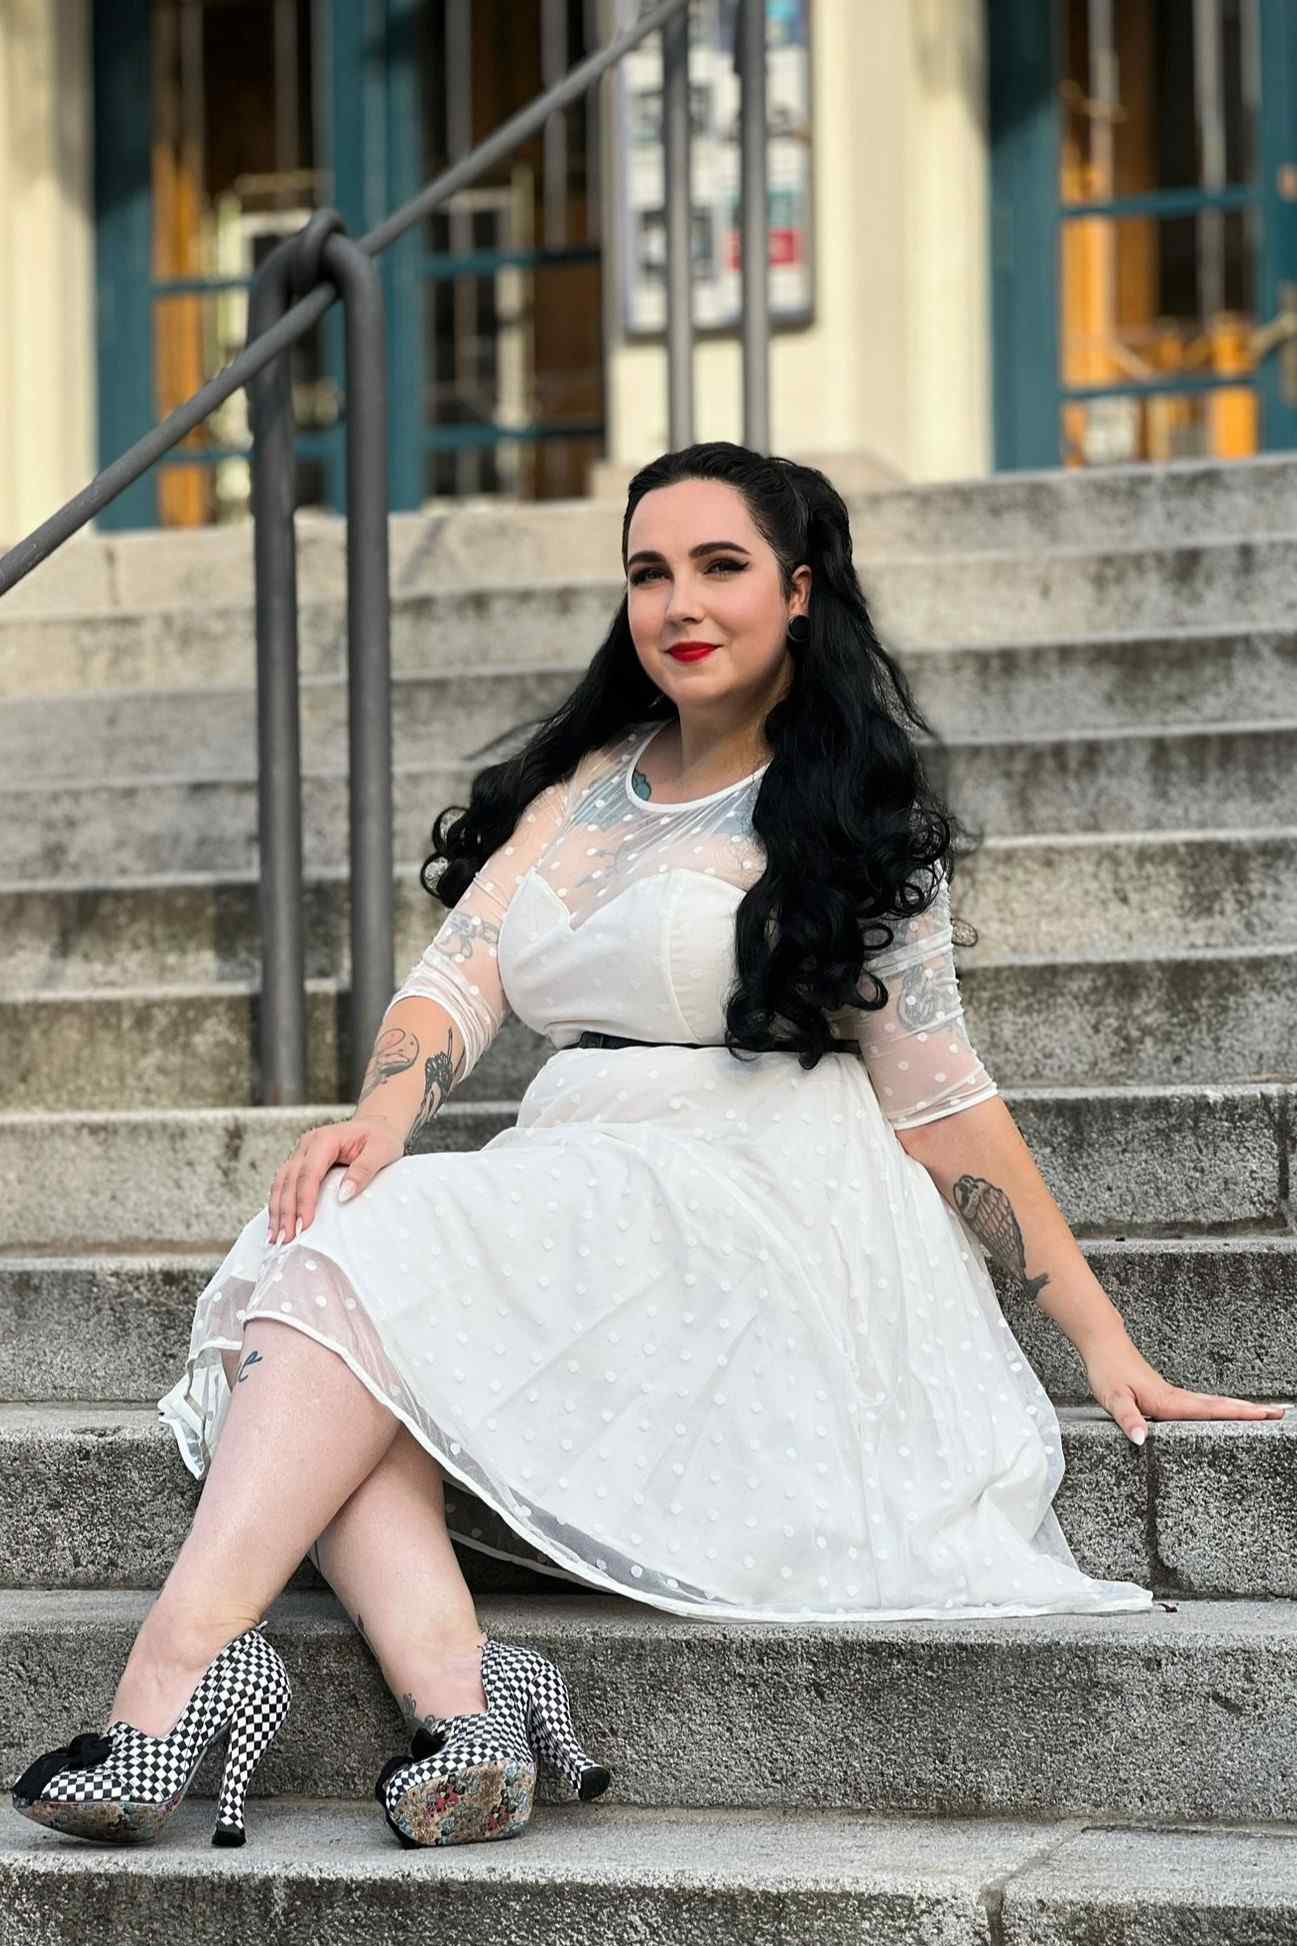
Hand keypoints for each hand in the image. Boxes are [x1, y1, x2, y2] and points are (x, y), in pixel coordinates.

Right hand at [266, 1114, 405, 1244]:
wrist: (376, 1126)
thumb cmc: (380, 1137)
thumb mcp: (382, 1150)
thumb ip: (364, 1170)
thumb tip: (344, 1194)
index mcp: (325, 1139)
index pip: (309, 1173)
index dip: (305, 1200)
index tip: (305, 1224)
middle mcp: (307, 1145)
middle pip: (289, 1180)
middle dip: (286, 1211)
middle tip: (287, 1238)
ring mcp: (301, 1153)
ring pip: (281, 1183)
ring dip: (277, 1210)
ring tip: (277, 1237)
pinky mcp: (300, 1164)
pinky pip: (284, 1184)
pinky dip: (279, 1205)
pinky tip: (278, 1223)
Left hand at [1083, 1333, 1288, 1445]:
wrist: (1102, 1344)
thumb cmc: (1107, 1370)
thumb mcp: (1113, 1397)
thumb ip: (1128, 1419)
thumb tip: (1141, 1441)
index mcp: (1169, 1402)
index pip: (1211, 1411)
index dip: (1239, 1415)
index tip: (1266, 1416)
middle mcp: (1176, 1398)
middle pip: (1221, 1406)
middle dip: (1252, 1412)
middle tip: (1281, 1414)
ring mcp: (1173, 1395)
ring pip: (1213, 1404)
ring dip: (1239, 1409)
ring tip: (1264, 1414)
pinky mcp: (1166, 1395)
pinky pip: (1200, 1404)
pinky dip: (1219, 1409)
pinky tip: (1223, 1414)